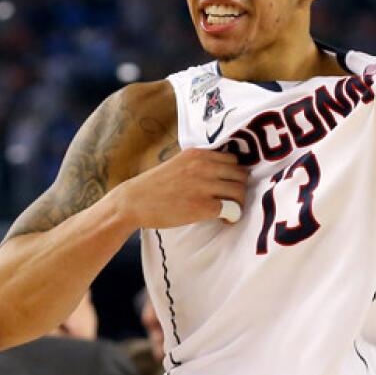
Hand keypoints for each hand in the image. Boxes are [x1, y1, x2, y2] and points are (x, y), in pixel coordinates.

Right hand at [110, 148, 248, 228]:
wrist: (134, 201)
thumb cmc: (155, 185)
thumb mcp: (179, 163)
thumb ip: (199, 163)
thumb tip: (222, 171)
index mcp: (198, 154)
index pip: (233, 160)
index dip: (234, 174)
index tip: (230, 184)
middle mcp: (203, 166)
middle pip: (241, 175)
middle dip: (240, 188)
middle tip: (232, 199)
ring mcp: (204, 185)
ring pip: (240, 191)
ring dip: (239, 202)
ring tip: (230, 210)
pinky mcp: (203, 206)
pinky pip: (232, 208)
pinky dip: (233, 215)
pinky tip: (225, 219)